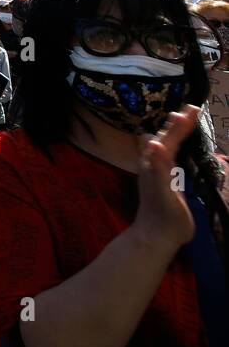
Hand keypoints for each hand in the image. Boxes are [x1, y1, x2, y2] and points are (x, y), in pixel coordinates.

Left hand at [133, 105, 198, 250]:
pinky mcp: (163, 182)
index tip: (193, 108)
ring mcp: (157, 173)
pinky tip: (177, 149)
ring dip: (174, 132)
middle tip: (192, 109)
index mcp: (156, 164)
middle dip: (178, 123)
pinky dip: (174, 146)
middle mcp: (154, 165)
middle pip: (165, 138)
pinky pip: (167, 157)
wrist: (155, 237)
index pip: (170, 138)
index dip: (181, 124)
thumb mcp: (164, 192)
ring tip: (182, 120)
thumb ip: (159, 168)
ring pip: (164, 145)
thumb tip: (154, 142)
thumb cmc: (164, 217)